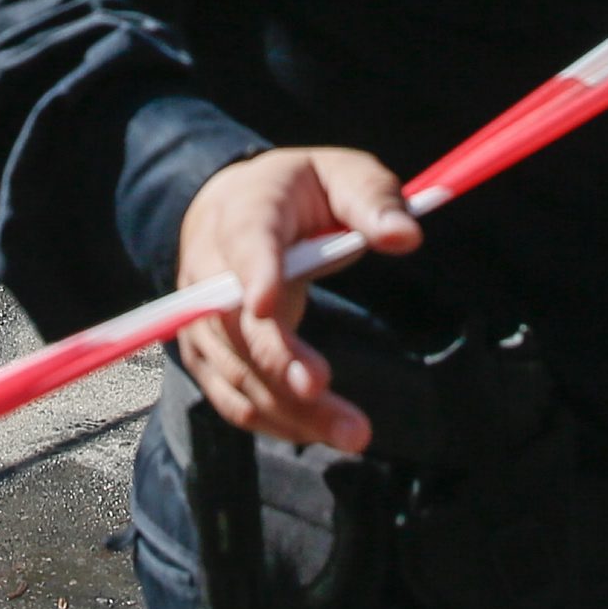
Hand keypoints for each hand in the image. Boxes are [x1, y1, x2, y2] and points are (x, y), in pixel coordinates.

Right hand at [171, 145, 419, 449]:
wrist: (229, 208)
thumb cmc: (298, 192)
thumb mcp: (342, 175)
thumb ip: (373, 201)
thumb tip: (406, 235)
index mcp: (246, 211)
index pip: (245, 242)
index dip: (253, 274)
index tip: (266, 303)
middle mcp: (210, 268)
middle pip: (236, 321)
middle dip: (279, 360)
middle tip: (323, 388)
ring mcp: (201, 317)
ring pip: (237, 370)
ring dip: (289, 408)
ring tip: (354, 433)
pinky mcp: (207, 354)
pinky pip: (232, 397)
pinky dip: (273, 420)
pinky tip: (318, 432)